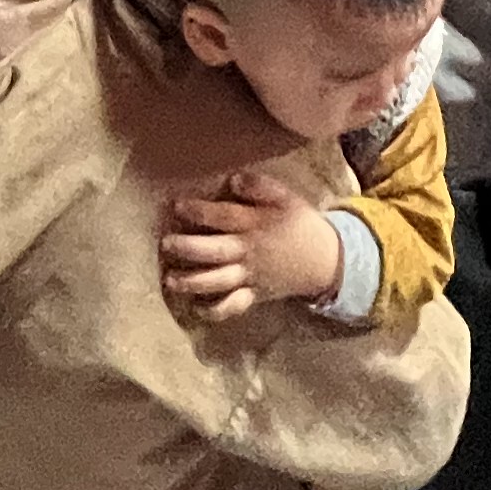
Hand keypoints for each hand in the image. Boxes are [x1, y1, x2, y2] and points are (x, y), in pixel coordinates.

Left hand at [161, 165, 346, 322]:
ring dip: (193, 282)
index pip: (222, 217)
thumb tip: (233, 179)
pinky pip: (233, 307)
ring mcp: (250, 277)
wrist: (325, 260)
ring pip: (218, 283)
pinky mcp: (254, 296)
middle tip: (165, 245)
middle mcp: (248, 253)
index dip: (198, 212)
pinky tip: (196, 307)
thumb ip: (260, 186)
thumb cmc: (299, 224)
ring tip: (170, 280)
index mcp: (255, 225)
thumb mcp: (286, 197)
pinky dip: (215, 311)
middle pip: (215, 252)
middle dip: (187, 249)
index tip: (176, 206)